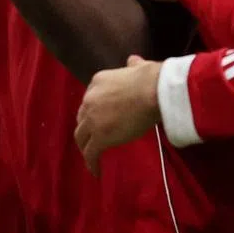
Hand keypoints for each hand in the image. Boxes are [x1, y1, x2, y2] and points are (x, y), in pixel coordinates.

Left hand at [75, 55, 162, 174]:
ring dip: (85, 146)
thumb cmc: (150, 79)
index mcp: (97, 82)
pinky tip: (96, 172)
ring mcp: (92, 119)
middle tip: (93, 137)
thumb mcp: (138, 68)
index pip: (91, 99)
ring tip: (91, 155)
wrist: (151, 91)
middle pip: (82, 117)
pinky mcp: (99, 137)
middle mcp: (89, 99)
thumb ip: (133, 65)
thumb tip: (134, 60)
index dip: (94, 110)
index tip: (101, 118)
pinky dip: (91, 163)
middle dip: (86, 127)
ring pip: (82, 136)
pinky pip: (91, 153)